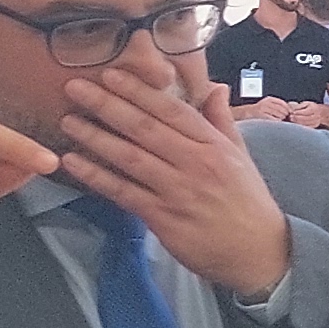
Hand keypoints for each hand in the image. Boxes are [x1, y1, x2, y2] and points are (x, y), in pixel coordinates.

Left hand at [61, 71, 297, 297]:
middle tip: (75, 87)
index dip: (139, 91)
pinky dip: (96, 176)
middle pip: (145, 128)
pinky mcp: (163, 218)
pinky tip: (73, 162)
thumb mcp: (242, 156)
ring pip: (129, 157)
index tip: (111, 75)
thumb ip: (222, 120)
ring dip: (95, 137)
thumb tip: (215, 87)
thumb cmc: (248, 203)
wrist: (259, 253)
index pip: (172, 110)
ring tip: (68, 120)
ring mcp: (178, 191)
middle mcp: (196, 164)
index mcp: (214, 145)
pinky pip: (123, 192)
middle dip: (107, 105)